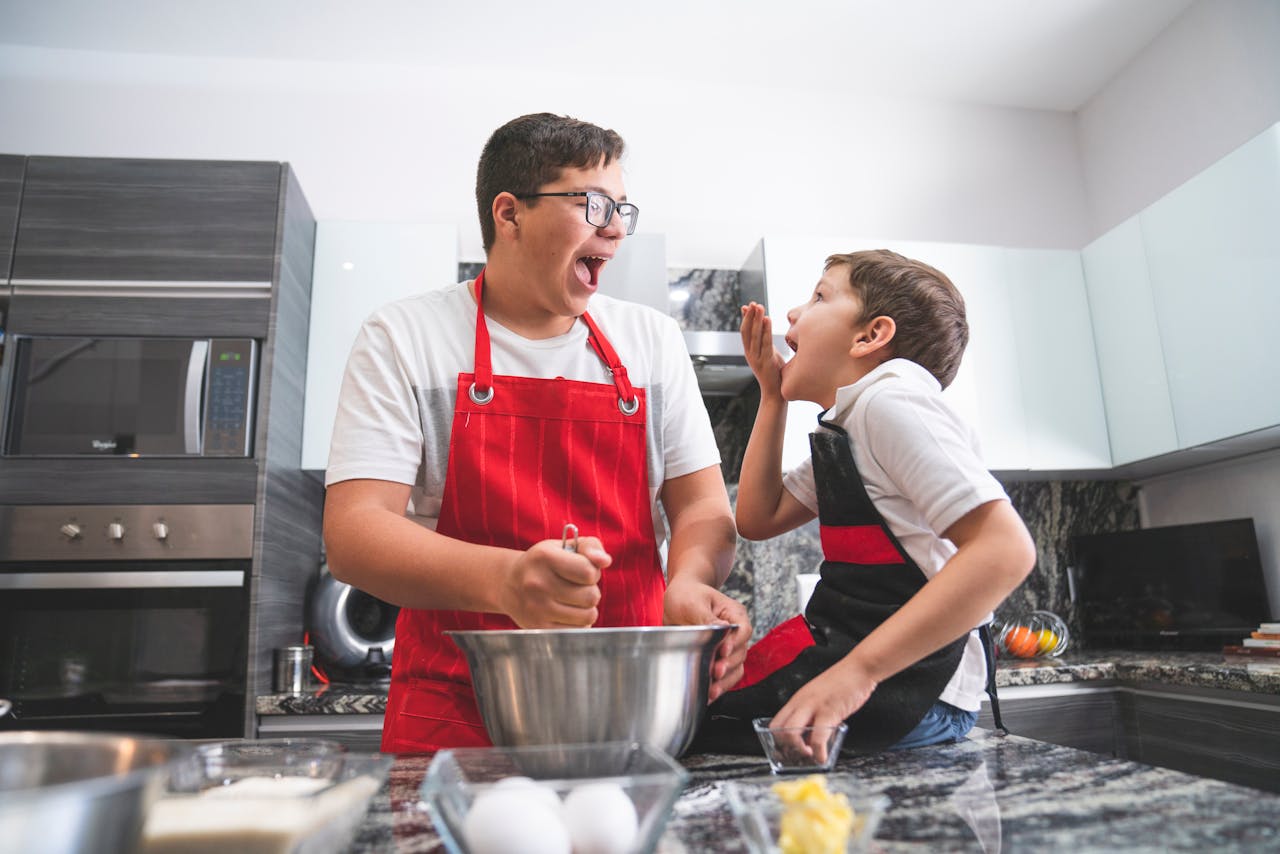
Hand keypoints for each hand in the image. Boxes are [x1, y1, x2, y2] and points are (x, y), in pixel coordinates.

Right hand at [499, 536, 610, 627]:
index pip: (588, 572)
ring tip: (573, 600)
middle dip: (590, 591)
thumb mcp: (565, 546)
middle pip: (591, 596)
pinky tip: (567, 613)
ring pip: (588, 616)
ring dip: (586, 608)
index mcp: (544, 558)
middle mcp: (537, 584)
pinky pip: (578, 631)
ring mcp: (537, 609)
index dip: (592, 572)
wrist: (509, 584)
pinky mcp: (539, 629)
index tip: (582, 570)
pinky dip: (578, 623)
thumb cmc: (546, 563)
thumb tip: (605, 561)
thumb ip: (591, 547)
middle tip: (577, 586)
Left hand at [662, 576, 751, 701]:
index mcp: (734, 614)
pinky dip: (719, 686)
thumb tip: (722, 628)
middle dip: (728, 666)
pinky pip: (725, 676)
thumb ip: (706, 617)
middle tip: (715, 673)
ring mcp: (728, 647)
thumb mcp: (694, 603)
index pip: (743, 631)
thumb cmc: (687, 595)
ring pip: (735, 668)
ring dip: (725, 681)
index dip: (734, 643)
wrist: (678, 598)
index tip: (722, 652)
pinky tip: (709, 694)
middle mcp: (735, 632)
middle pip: (741, 653)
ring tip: (712, 690)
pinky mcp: (717, 659)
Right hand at [740, 302, 784, 398]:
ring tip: (759, 307)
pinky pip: (765, 342)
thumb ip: (765, 343)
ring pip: (754, 335)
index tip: (747, 305)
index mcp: (750, 352)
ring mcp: (757, 358)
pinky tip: (767, 320)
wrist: (775, 394)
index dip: (745, 318)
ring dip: (756, 320)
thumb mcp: (768, 355)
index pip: (745, 332)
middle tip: (753, 303)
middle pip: (746, 331)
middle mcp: (750, 354)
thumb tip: (766, 331)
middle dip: (749, 316)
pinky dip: (765, 330)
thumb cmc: (774, 374)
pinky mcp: (766, 361)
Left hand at [770, 657, 877, 763]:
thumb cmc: (843, 682)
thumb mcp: (820, 697)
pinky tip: (823, 758)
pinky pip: (818, 737)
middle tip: (797, 757)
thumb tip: (812, 736)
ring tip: (810, 756)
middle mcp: (801, 702)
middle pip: (779, 730)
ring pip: (791, 733)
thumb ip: (814, 714)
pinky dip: (819, 753)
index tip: (787, 752)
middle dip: (785, 748)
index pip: (776, 722)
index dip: (778, 740)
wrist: (859, 668)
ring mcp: (813, 706)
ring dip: (799, 751)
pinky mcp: (828, 711)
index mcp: (798, 699)